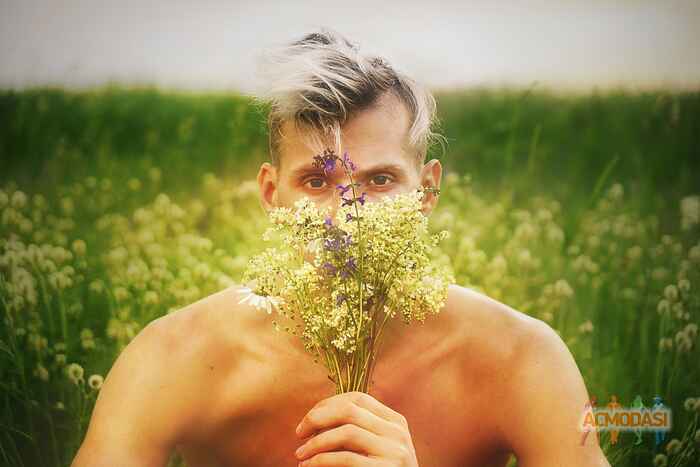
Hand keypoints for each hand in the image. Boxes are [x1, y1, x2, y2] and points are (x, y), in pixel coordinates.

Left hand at [294, 391, 418, 465]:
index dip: (328, 404)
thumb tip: (315, 416)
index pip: (358, 399)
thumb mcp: (376, 448)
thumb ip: (358, 430)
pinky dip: (320, 461)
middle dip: (317, 418)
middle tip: (299, 433)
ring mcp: (394, 452)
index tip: (309, 419)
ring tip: (300, 454)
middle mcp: (397, 433)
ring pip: (346, 432)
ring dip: (315, 443)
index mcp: (395, 422)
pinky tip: (309, 466)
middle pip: (349, 410)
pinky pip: (345, 459)